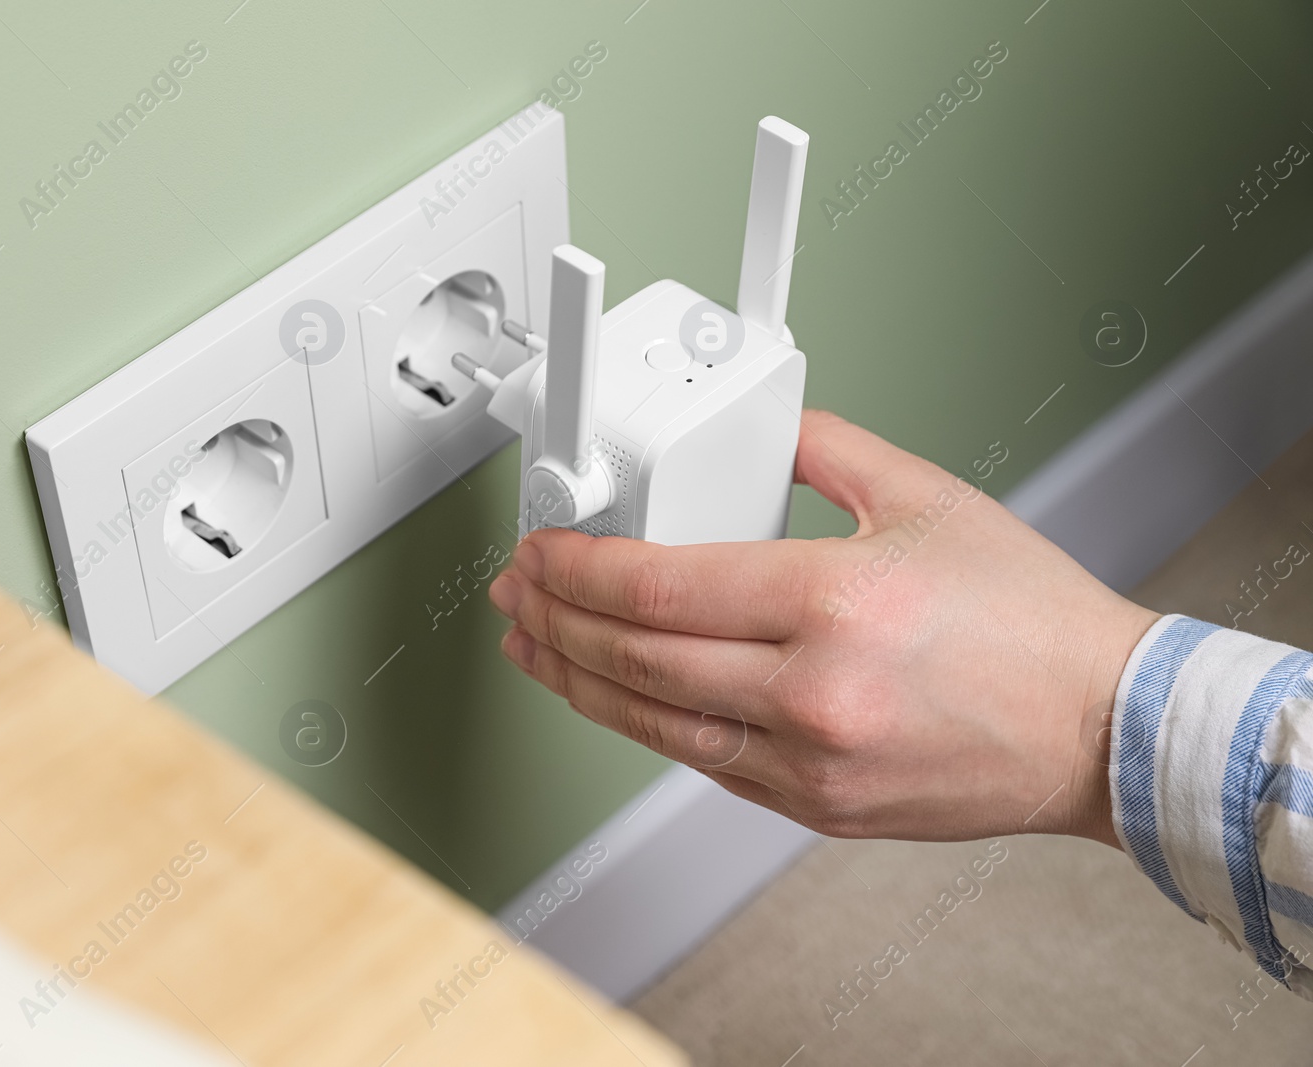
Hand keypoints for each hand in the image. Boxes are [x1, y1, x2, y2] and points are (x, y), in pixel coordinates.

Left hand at [487, 409, 1156, 845]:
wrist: (1101, 727)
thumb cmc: (1031, 623)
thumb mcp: (927, 495)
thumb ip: (825, 447)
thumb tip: (761, 426)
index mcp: (833, 605)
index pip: (660, 585)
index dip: (579, 567)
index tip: (542, 550)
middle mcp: (813, 692)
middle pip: (639, 658)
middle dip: (558, 622)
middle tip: (519, 595)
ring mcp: (810, 761)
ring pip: (656, 724)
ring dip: (581, 684)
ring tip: (538, 650)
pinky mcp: (816, 806)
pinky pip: (706, 763)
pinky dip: (649, 727)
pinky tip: (618, 700)